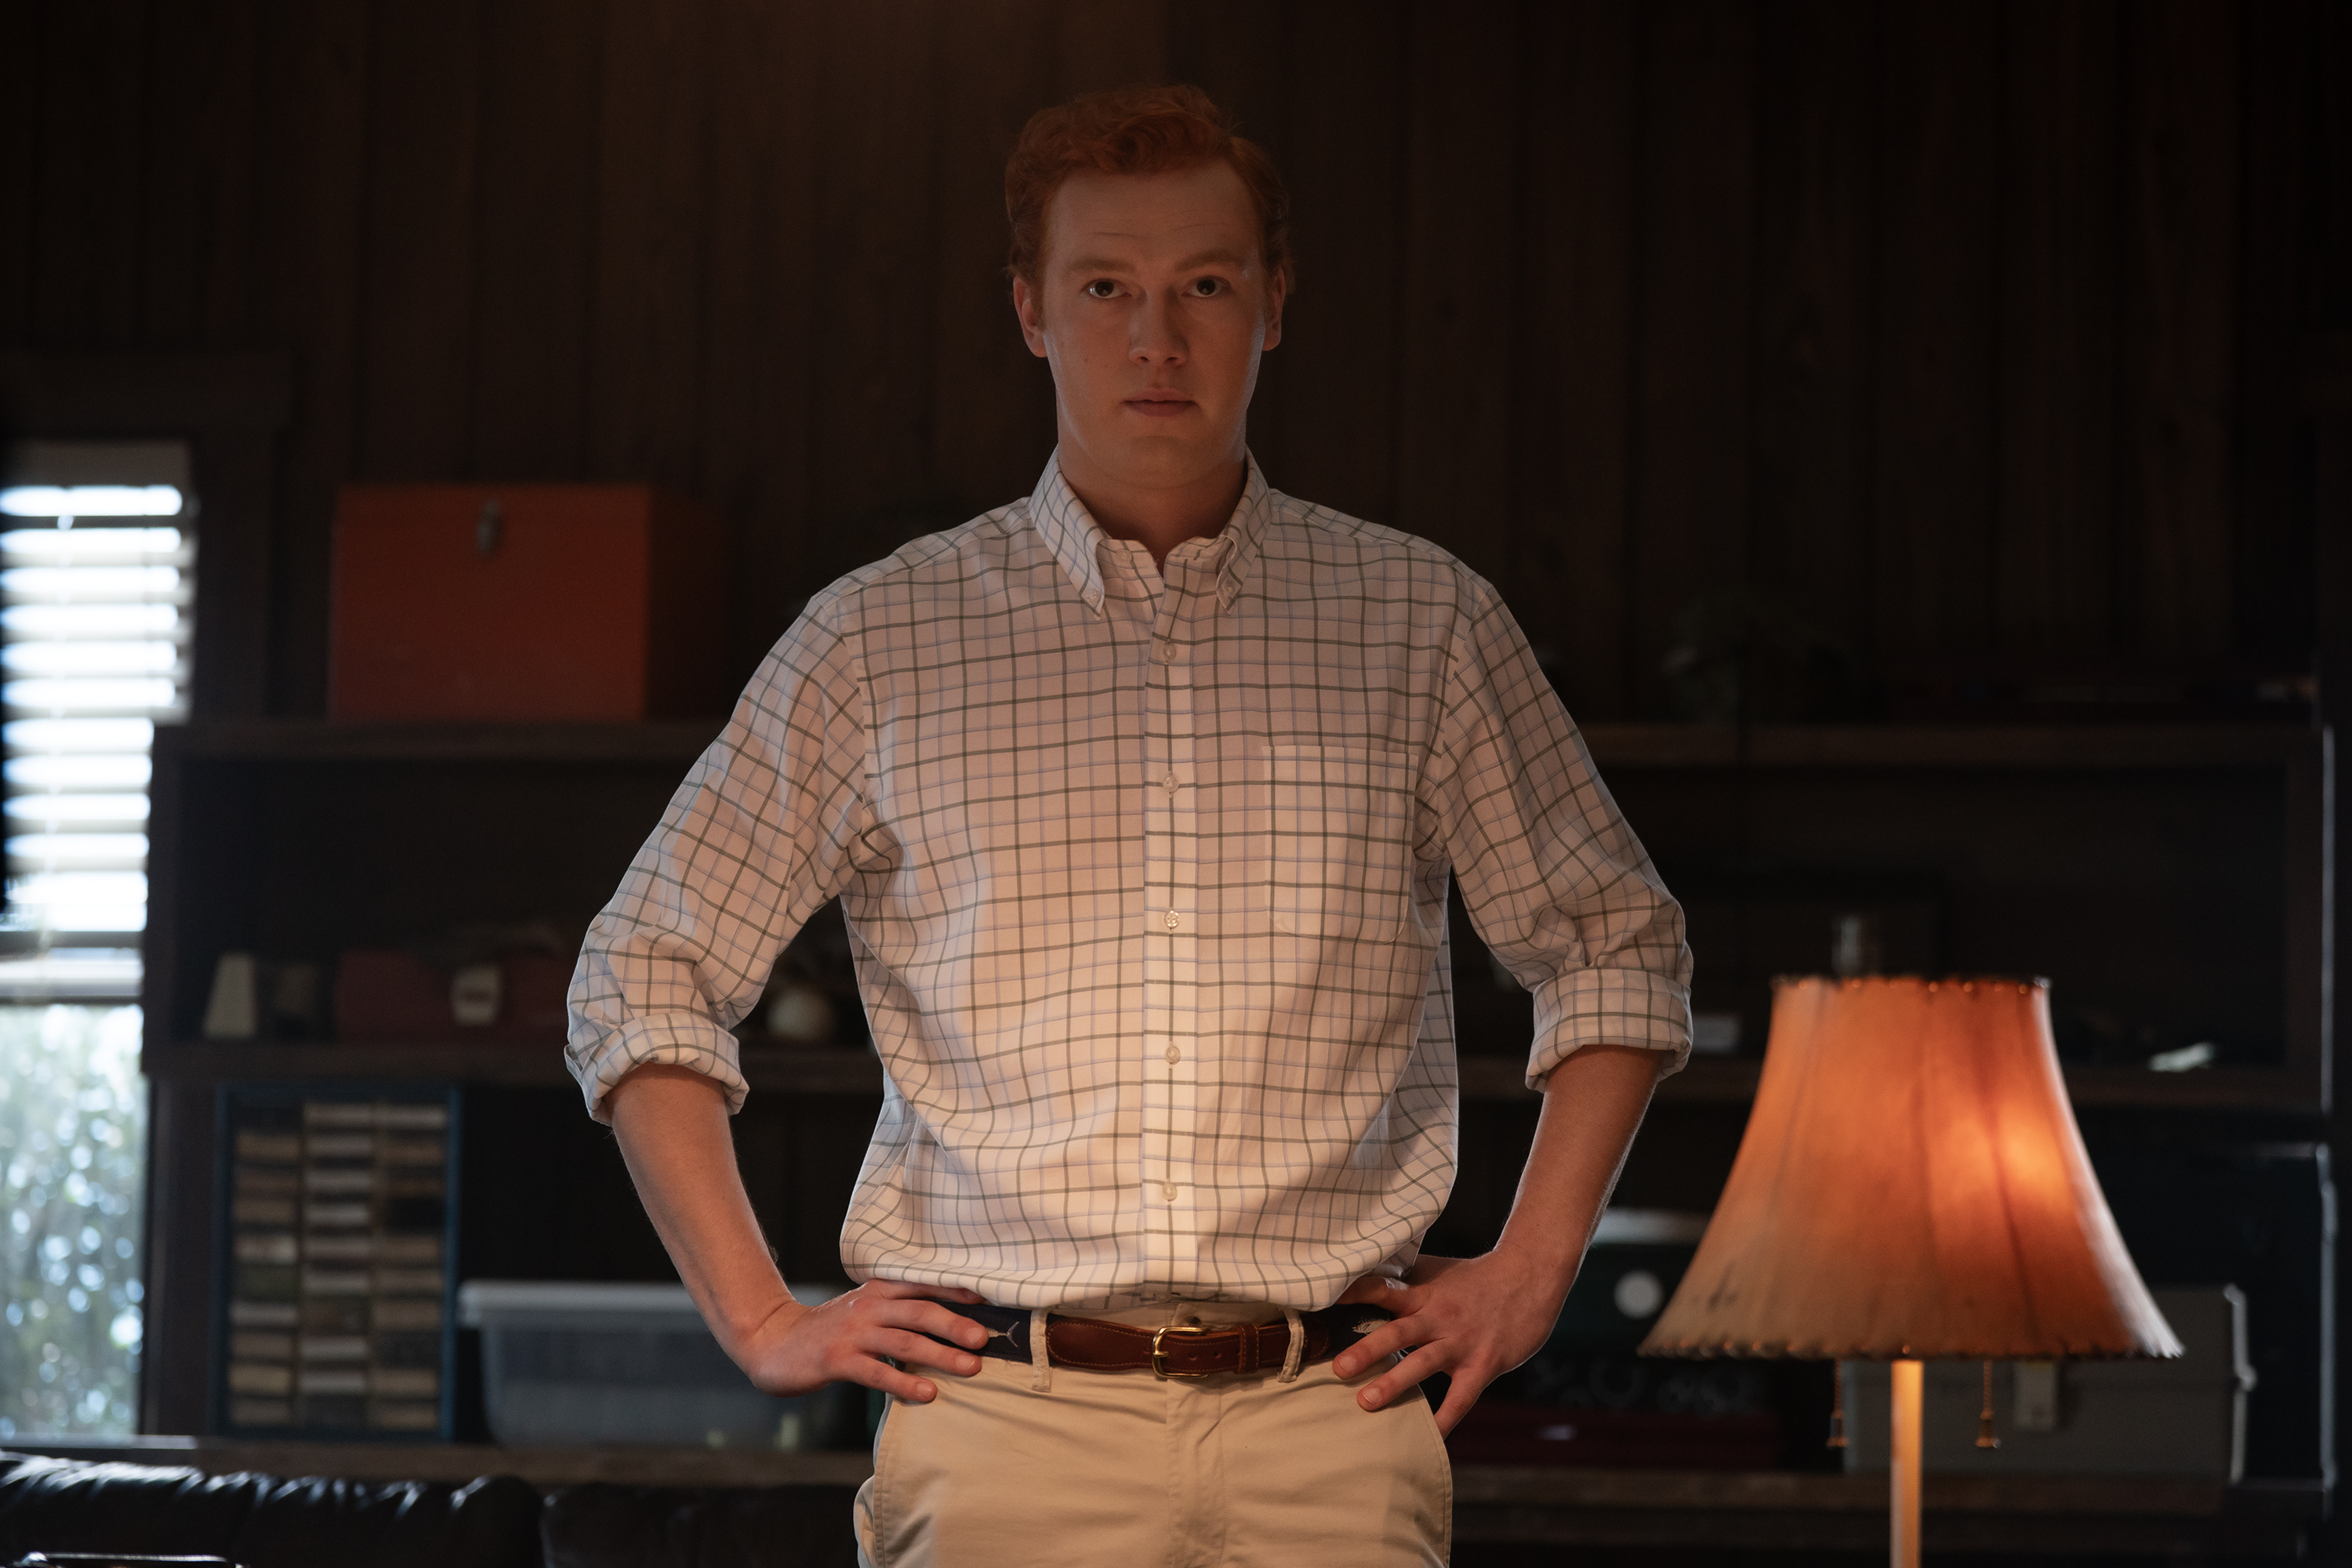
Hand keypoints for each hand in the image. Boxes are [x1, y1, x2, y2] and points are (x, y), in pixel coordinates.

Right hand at [726, 1280, 993, 1403]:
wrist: (776, 1342)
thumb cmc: (831, 1330)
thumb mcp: (865, 1311)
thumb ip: (899, 1313)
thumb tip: (951, 1324)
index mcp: (879, 1291)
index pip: (923, 1285)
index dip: (955, 1290)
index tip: (987, 1298)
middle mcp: (869, 1308)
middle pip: (920, 1312)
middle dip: (955, 1324)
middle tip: (985, 1339)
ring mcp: (853, 1334)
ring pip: (905, 1342)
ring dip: (940, 1355)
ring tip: (970, 1367)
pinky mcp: (837, 1361)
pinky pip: (877, 1373)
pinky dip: (904, 1384)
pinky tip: (927, 1394)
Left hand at [1330, 1252, 1565, 1434]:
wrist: (1529, 1277)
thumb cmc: (1477, 1277)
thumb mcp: (1438, 1270)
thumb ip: (1404, 1279)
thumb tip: (1363, 1276)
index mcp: (1422, 1292)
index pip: (1382, 1289)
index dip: (1354, 1294)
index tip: (1322, 1301)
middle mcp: (1438, 1316)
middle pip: (1398, 1331)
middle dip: (1367, 1350)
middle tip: (1338, 1368)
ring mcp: (1461, 1342)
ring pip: (1424, 1363)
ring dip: (1395, 1383)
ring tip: (1367, 1403)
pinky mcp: (1484, 1363)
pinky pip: (1461, 1396)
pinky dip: (1446, 1418)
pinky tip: (1430, 1436)